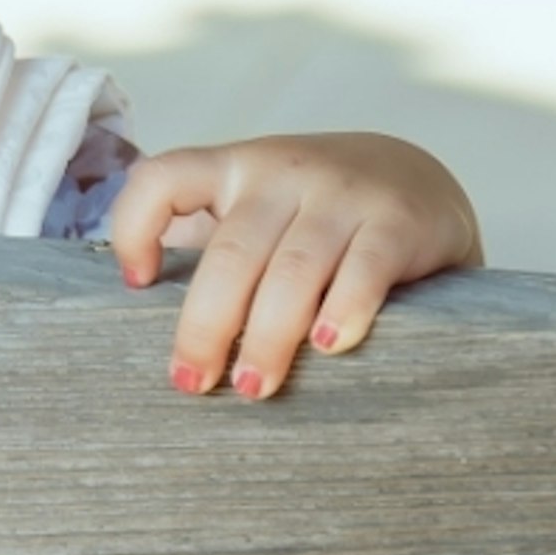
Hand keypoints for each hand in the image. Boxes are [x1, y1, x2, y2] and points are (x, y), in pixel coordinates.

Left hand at [103, 133, 482, 399]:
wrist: (421, 181)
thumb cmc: (319, 215)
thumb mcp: (262, 209)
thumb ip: (215, 250)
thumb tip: (159, 335)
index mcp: (237, 168)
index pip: (164, 177)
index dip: (135, 227)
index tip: (137, 284)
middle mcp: (286, 173)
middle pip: (232, 252)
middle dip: (205, 325)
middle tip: (193, 384)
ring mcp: (344, 194)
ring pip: (294, 268)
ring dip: (267, 334)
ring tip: (253, 386)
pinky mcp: (398, 221)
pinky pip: (366, 268)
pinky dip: (344, 309)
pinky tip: (328, 346)